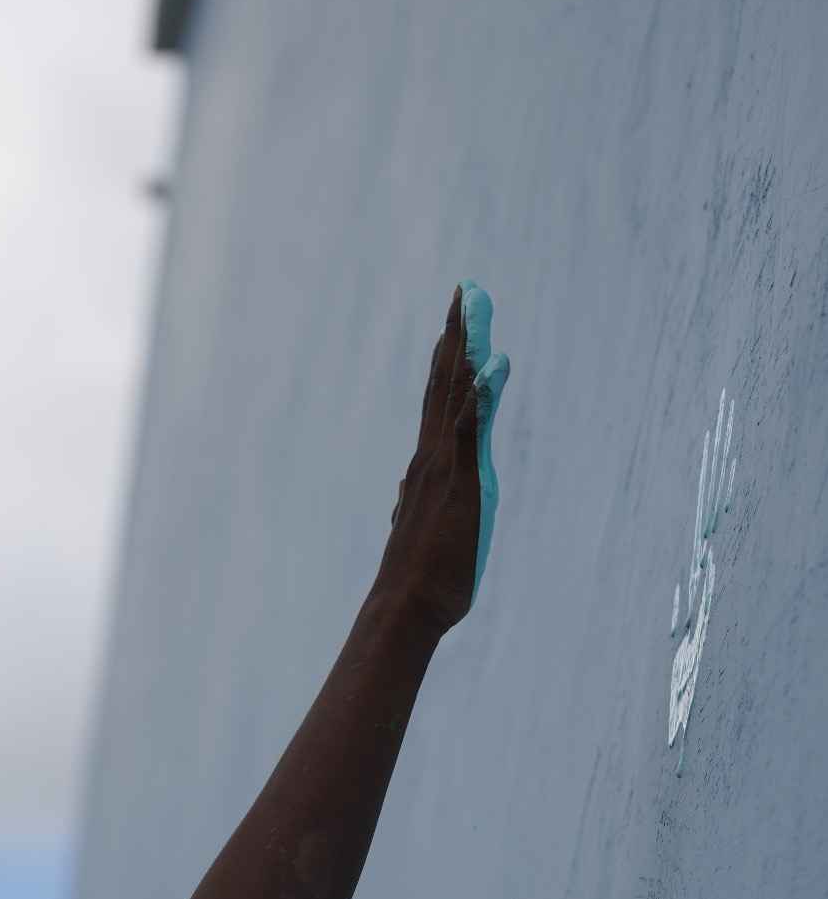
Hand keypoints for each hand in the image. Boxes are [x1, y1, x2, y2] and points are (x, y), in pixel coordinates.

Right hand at [375, 281, 509, 633]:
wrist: (405, 606)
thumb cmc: (420, 580)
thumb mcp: (424, 531)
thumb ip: (418, 506)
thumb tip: (405, 494)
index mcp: (429, 467)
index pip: (440, 400)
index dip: (449, 360)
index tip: (456, 323)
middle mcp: (432, 456)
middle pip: (444, 382)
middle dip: (456, 335)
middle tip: (466, 291)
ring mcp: (442, 466)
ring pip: (453, 392)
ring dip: (467, 346)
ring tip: (476, 307)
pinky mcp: (458, 481)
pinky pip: (470, 427)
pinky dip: (481, 392)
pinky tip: (495, 363)